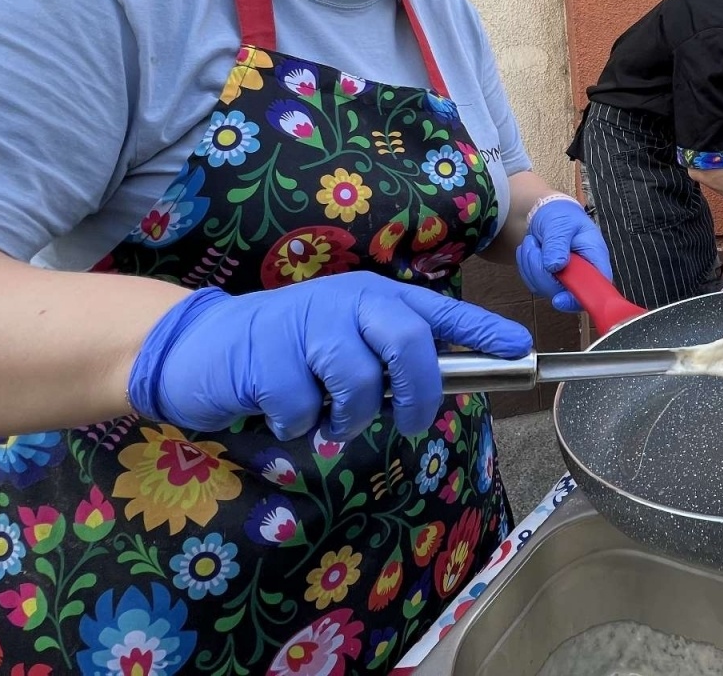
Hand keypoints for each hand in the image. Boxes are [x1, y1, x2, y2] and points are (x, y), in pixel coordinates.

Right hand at [128, 274, 530, 441]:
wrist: (201, 344)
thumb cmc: (286, 349)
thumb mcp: (345, 344)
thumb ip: (387, 360)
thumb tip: (438, 390)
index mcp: (374, 298)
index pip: (440, 312)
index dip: (484, 330)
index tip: (521, 348)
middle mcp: (348, 302)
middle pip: (411, 344)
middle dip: (418, 393)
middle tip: (409, 422)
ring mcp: (308, 324)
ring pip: (360, 383)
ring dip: (348, 416)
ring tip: (326, 416)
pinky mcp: (268, 355)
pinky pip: (305, 409)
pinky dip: (298, 424)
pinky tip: (281, 408)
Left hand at [517, 198, 613, 313]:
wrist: (547, 213)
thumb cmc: (561, 215)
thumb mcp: (560, 224)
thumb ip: (558, 244)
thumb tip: (555, 267)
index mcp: (595, 258)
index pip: (596, 288)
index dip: (579, 299)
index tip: (559, 299)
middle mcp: (583, 274)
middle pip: (564, 294)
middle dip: (541, 273)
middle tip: (534, 247)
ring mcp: (566, 280)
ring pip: (544, 289)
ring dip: (530, 265)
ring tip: (532, 241)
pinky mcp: (550, 281)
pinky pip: (533, 284)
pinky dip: (526, 267)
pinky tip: (530, 249)